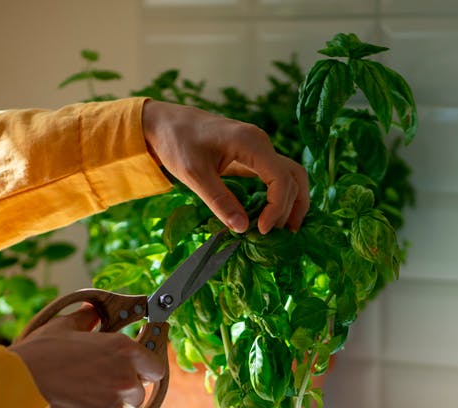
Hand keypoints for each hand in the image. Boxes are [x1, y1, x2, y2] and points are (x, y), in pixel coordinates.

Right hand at [9, 306, 164, 407]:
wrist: (16, 391)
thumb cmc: (39, 356)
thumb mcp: (63, 327)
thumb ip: (86, 319)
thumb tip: (93, 313)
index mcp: (123, 350)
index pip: (155, 366)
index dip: (144, 369)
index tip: (133, 369)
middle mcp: (126, 379)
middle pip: (137, 391)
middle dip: (121, 389)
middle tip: (94, 383)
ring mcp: (115, 407)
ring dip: (106, 406)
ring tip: (77, 397)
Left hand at [142, 100, 308, 234]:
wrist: (165, 122)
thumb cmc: (176, 142)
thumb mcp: (194, 174)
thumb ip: (219, 200)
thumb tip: (242, 228)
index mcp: (251, 143)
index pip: (281, 179)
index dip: (276, 208)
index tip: (260, 230)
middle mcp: (261, 143)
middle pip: (292, 178)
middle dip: (288, 208)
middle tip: (274, 236)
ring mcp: (258, 149)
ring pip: (290, 176)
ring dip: (291, 202)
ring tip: (285, 230)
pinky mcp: (251, 156)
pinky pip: (275, 176)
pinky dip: (279, 196)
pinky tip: (271, 216)